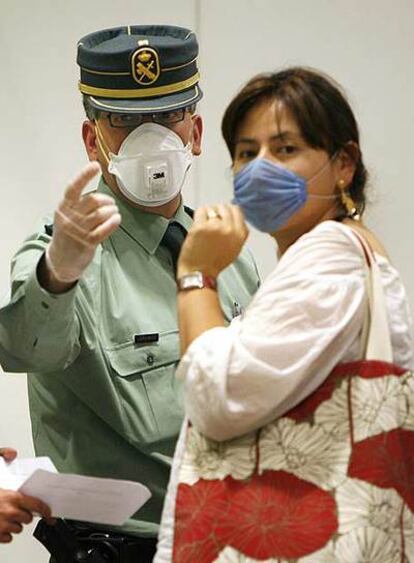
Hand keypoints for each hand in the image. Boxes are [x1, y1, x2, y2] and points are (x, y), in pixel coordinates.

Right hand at [0, 448, 51, 542]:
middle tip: (17, 508)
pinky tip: (0, 524)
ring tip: (6, 515)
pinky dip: (5, 533)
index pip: (37, 505)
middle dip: (24, 513)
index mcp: (12, 496)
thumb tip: (12, 453)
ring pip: (18, 529)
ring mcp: (2, 526)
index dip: (44, 509)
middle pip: (28, 518)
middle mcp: (9, 513)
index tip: (48, 512)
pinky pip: (7, 538)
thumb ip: (2, 454)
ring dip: (15, 523)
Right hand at [45, 162, 120, 284]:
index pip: (73, 188)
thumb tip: (98, 195)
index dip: (84, 176)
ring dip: (112, 211)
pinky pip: (105, 229)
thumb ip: (78, 205)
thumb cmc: (67, 235)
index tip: (95, 166)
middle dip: (106, 200)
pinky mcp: (88, 242)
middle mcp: (69, 217)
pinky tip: (117, 219)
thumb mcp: (66, 216)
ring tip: (114, 212)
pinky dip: (113, 222)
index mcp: (63, 208)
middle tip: (111, 203)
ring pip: (101, 214)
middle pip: (93, 200)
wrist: (61, 260)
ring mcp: (78, 230)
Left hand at [177, 204, 247, 277]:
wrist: (200, 273)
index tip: (222, 214)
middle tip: (211, 220)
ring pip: (212, 208)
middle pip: (224, 207)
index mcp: (240, 234)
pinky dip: (198, 215)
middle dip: (217, 211)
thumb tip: (232, 218)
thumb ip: (236, 231)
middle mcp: (229, 229)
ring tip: (204, 225)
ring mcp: (215, 227)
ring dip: (207, 214)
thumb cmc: (214, 264)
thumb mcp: (235, 248)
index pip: (237, 210)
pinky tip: (198, 224)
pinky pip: (201, 211)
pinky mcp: (201, 226)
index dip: (228, 211)